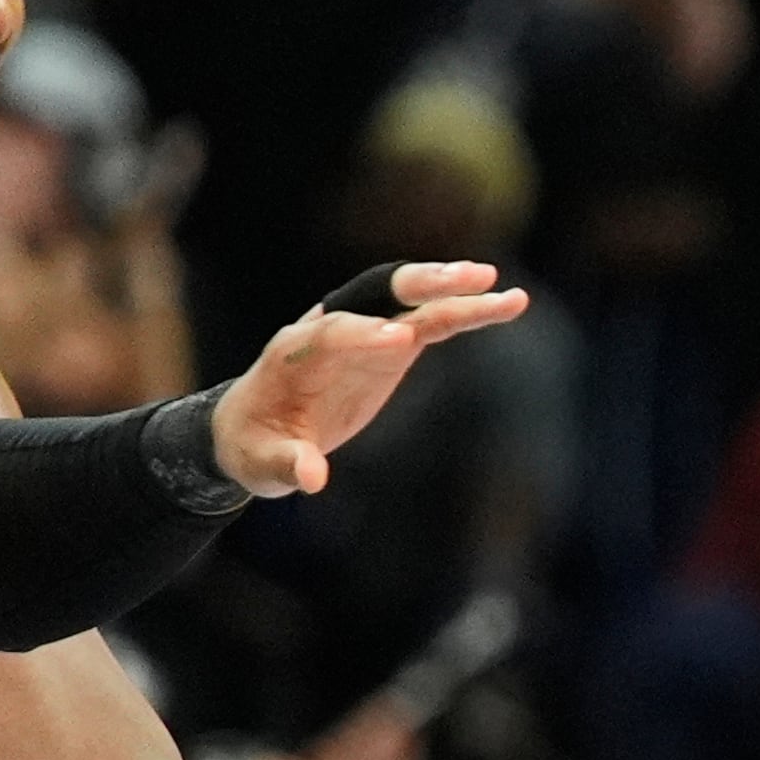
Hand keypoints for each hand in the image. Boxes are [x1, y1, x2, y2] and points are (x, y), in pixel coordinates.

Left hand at [207, 262, 527, 495]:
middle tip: (461, 281)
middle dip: (417, 286)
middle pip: (375, 294)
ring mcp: (365, 332)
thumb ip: (288, 464)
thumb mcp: (262, 463)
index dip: (365, 335)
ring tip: (498, 286)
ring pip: (411, 302)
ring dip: (453, 291)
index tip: (401, 341)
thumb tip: (312, 477)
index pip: (333, 332)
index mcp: (294, 351)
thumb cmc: (254, 445)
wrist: (253, 428)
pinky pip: (431, 322)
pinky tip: (506, 304)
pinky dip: (466, 313)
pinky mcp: (390, 344)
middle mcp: (331, 329)